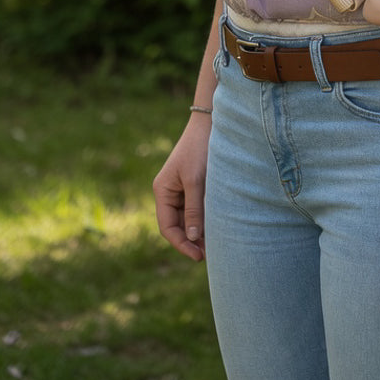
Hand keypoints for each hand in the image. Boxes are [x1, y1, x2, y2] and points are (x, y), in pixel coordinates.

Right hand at [153, 116, 210, 262]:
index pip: (167, 227)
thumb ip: (194, 209)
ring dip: (199, 232)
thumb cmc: (200, 149)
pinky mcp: (194, 185)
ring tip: (216, 245)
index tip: (198, 256)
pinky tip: (217, 227)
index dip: (181, 244)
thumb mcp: (196, 181)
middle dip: (191, 241)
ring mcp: (181, 189)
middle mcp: (169, 192)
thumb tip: (193, 238)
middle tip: (210, 255)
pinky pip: (197, 208)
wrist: (210, 123)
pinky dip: (205, 219)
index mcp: (162, 190)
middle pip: (178, 225)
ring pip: (188, 219)